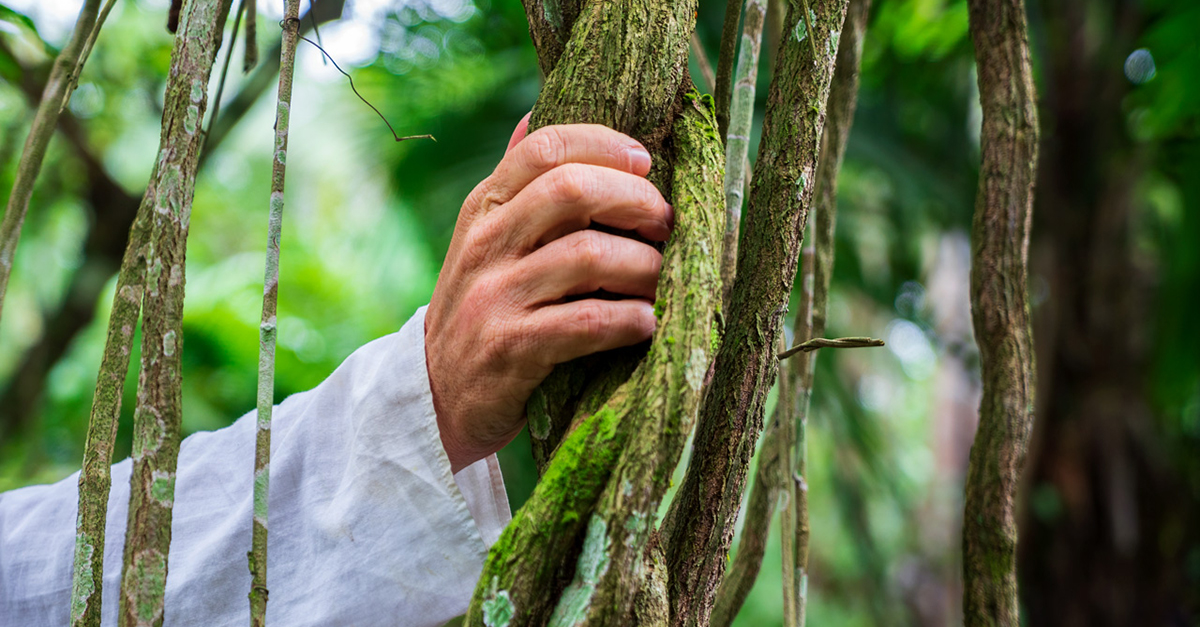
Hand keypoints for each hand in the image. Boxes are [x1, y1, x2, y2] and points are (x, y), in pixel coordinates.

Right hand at [425, 116, 672, 472]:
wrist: (438, 396)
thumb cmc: (484, 308)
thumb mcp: (485, 240)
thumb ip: (516, 185)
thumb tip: (537, 111)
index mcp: (484, 207)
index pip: (545, 147)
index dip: (605, 145)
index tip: (646, 163)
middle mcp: (486, 244)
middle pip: (571, 191)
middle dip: (635, 201)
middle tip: (666, 224)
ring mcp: (495, 297)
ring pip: (588, 256)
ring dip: (644, 266)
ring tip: (662, 281)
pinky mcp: (511, 349)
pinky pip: (587, 323)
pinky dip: (630, 320)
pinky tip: (647, 323)